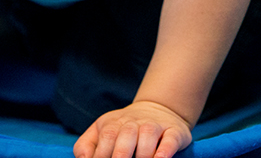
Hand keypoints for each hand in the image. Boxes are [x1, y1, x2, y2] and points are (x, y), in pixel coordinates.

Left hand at [73, 100, 191, 157]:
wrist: (158, 108)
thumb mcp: (102, 131)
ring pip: (148, 137)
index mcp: (113, 124)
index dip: (102, 156)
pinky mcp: (173, 132)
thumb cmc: (124, 129)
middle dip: (120, 157)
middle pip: (126, 137)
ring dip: (143, 155)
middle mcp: (134, 123)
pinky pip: (169, 140)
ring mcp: (154, 126)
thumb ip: (86, 146)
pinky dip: (164, 152)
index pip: (106, 138)